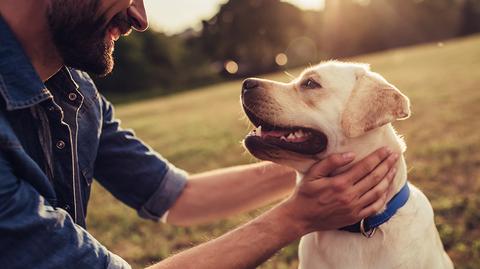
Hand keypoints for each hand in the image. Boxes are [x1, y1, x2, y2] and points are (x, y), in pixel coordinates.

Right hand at [279, 147, 398, 233]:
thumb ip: (330, 162)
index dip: (378, 157)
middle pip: (375, 178)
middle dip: (387, 165)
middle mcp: (349, 196)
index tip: (387, 149)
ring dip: (388, 179)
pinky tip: (387, 189)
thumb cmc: (305, 193)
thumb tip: (350, 154)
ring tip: (394, 169)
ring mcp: (354, 208)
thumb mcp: (312, 174)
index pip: (365, 167)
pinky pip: (375, 207)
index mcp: (339, 183)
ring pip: (378, 192)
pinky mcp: (355, 217)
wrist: (301, 217)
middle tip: (395, 156)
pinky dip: (384, 197)